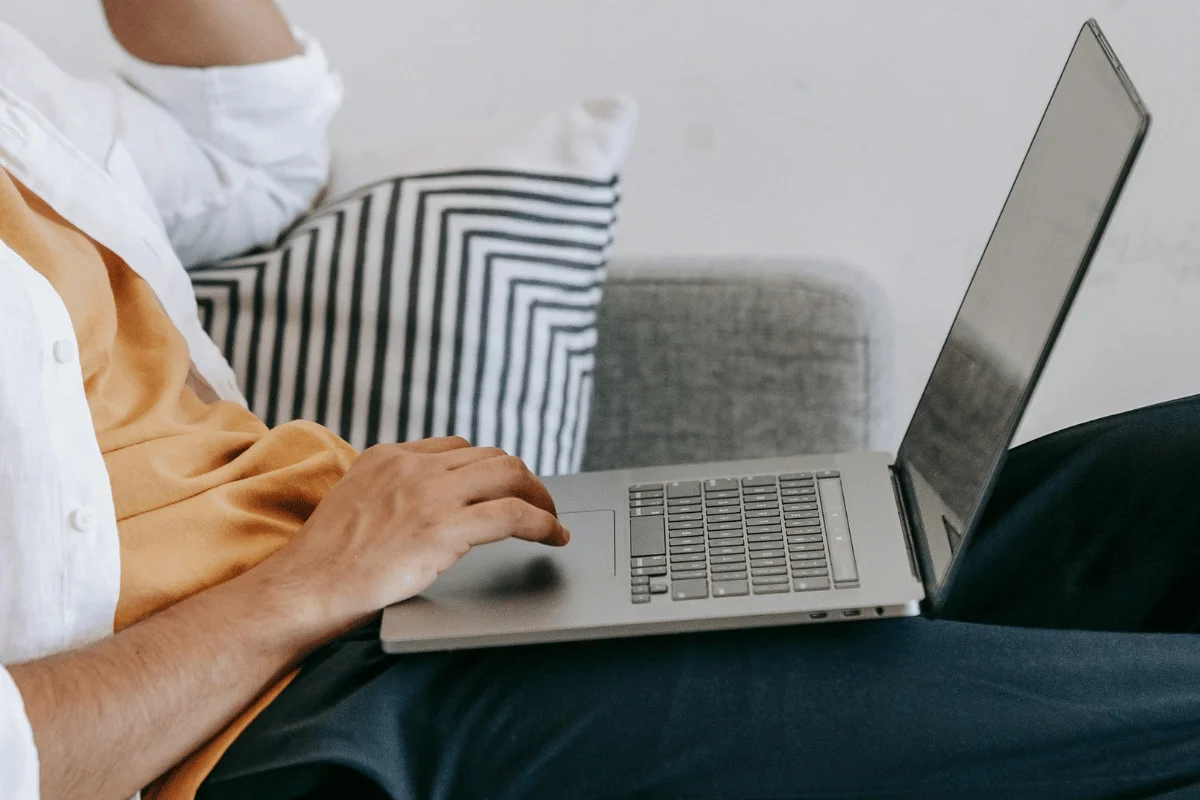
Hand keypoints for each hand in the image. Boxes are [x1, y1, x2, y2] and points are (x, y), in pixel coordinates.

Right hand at [261, 437, 569, 638]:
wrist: (305, 589)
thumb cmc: (325, 562)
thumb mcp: (354, 502)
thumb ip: (390, 492)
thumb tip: (423, 506)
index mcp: (389, 457)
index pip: (457, 447)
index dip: (488, 468)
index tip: (504, 486)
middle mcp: (412, 466)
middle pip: (491, 456)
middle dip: (522, 478)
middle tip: (540, 502)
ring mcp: (430, 494)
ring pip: (510, 476)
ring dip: (540, 496)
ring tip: (552, 518)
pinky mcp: (444, 529)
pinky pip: (514, 514)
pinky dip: (543, 522)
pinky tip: (553, 536)